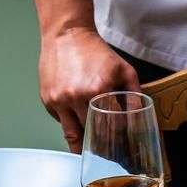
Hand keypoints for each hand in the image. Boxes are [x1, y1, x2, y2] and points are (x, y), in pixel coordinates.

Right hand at [39, 26, 140, 152]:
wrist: (67, 34)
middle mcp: (77, 98)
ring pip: (72, 134)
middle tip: (106, 152)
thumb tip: (138, 116)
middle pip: (90, 135)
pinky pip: (60, 121)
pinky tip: (75, 116)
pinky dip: (69, 123)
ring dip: (81, 144)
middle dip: (99, 144)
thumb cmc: (95, 51)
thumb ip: (134, 94)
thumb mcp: (124, 69)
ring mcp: (59, 100)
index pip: (111, 126)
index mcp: (98, 91)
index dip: (117, 136)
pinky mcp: (48, 100)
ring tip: (89, 150)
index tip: (120, 141)